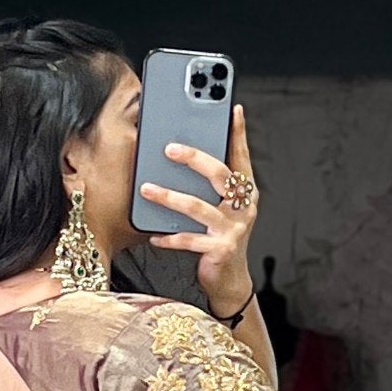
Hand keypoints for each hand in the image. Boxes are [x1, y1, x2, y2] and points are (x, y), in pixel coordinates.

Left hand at [137, 101, 258, 315]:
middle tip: (169, 149)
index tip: (232, 109)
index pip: (241, 157)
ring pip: (197, 207)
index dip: (238, 133)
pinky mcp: (219, 250)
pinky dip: (169, 237)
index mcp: (245, 192)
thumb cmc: (220, 239)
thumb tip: (183, 156)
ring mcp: (232, 229)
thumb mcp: (221, 209)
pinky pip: (189, 240)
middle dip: (194, 158)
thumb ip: (211, 186)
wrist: (229, 281)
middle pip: (219, 174)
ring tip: (146, 189)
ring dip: (169, 197)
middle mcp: (242, 208)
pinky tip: (153, 234)